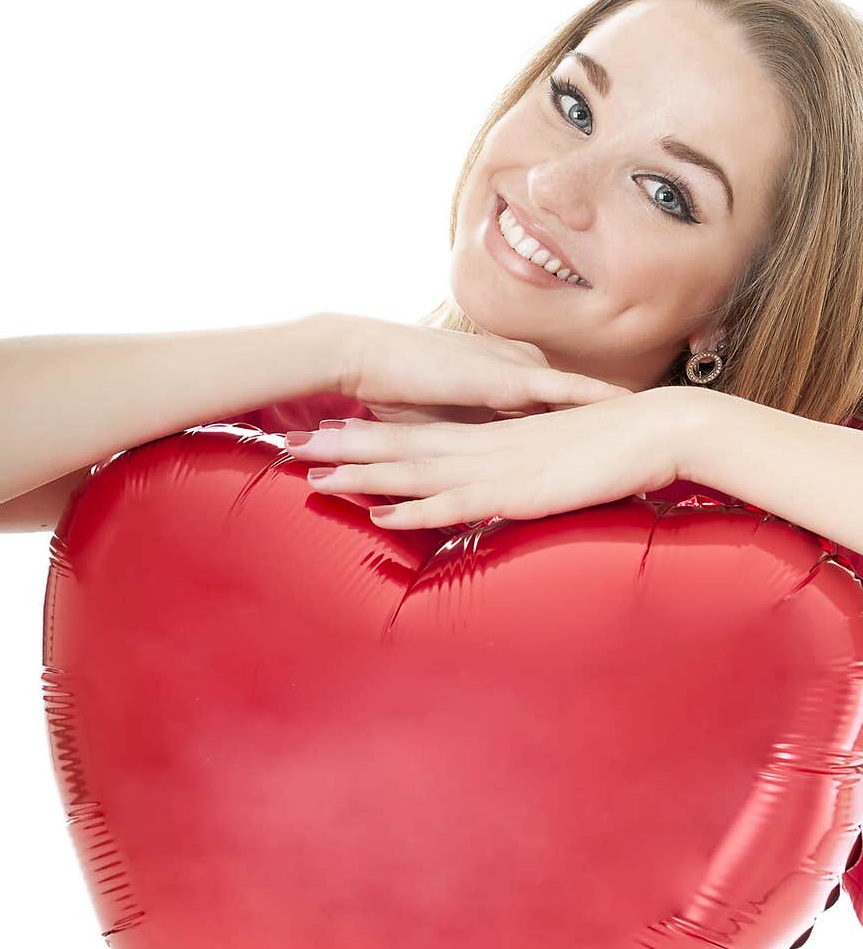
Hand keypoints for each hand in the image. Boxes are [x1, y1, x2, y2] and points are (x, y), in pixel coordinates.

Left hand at [289, 386, 694, 528]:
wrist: (656, 430)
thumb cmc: (611, 446)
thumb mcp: (552, 457)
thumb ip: (520, 467)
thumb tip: (499, 481)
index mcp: (489, 436)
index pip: (416, 434)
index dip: (367, 436)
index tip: (324, 435)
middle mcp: (483, 447)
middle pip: (400, 447)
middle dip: (344, 450)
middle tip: (292, 448)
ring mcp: (497, 467)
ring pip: (416, 472)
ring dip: (364, 477)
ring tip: (314, 480)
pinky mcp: (517, 491)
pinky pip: (457, 504)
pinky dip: (415, 511)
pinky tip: (382, 518)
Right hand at [325, 311, 630, 426]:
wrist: (364, 353)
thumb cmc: (391, 385)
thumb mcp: (436, 420)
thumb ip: (465, 438)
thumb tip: (478, 466)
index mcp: (499, 378)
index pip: (554, 399)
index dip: (587, 412)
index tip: (621, 421)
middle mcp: (515, 370)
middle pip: (576, 395)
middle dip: (614, 411)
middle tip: (655, 417)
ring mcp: (514, 372)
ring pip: (580, 392)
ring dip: (616, 405)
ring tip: (657, 415)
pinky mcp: (506, 381)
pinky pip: (563, 391)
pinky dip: (596, 398)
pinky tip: (630, 406)